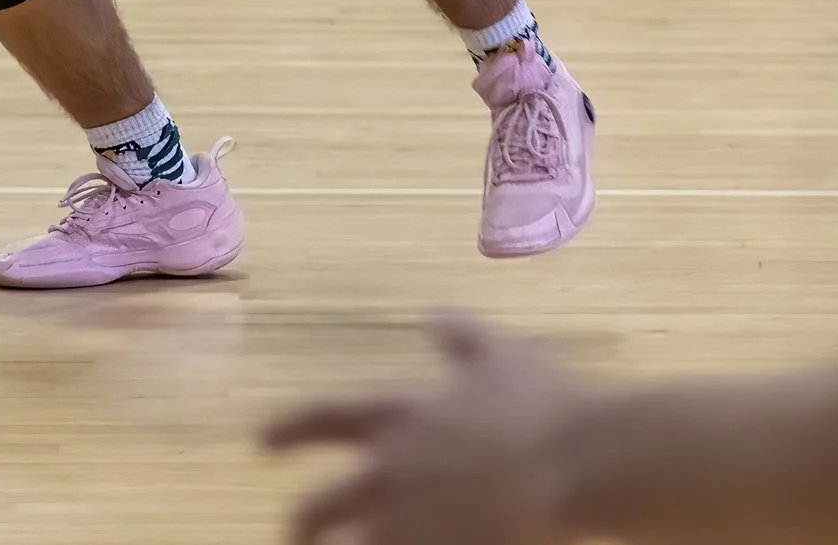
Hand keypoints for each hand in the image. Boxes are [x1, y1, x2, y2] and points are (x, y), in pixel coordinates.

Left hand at [268, 313, 588, 542]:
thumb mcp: (501, 353)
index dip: (289, 428)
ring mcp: (409, 524)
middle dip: (302, 525)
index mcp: (401, 415)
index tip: (260, 442)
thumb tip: (432, 314)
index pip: (326, 418)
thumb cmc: (544, 403)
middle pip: (322, 506)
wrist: (576, 463)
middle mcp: (391, 471)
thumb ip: (461, 333)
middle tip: (294, 536)